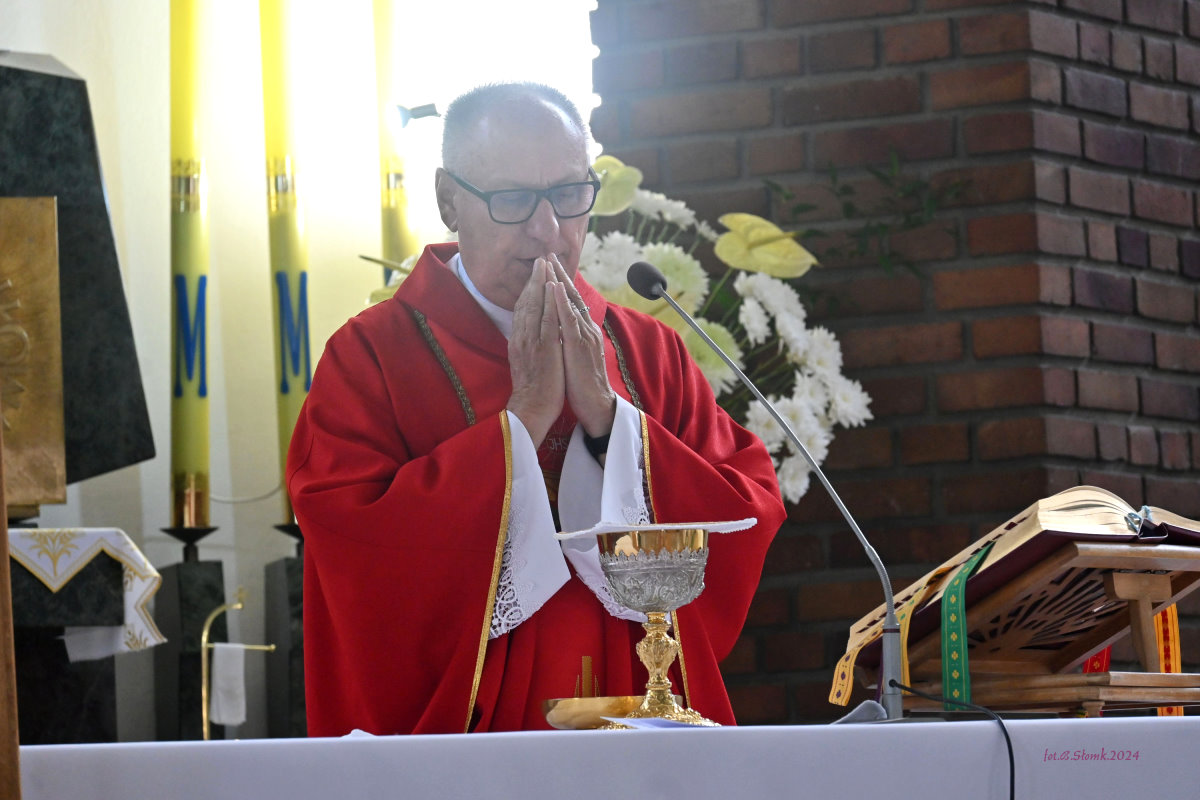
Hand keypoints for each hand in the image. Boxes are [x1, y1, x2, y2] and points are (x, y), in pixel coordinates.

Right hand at [506, 259, 564, 446]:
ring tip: (545, 264)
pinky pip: (546, 320)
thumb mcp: (526, 361)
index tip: (536, 272)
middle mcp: (523, 337)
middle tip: (540, 259)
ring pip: (535, 306)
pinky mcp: (544, 349)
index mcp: (519, 340)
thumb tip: (530, 332)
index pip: (523, 308)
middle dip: (534, 279)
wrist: (531, 408)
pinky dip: (548, 302)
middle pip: (527, 302)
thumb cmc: (533, 389)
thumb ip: (528, 344)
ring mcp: (532, 342)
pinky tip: (551, 288)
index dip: (529, 288)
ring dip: (540, 283)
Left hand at [548, 255, 615, 438]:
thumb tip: (561, 327)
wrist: (596, 404)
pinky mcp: (579, 346)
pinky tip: (554, 288)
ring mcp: (583, 336)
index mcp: (582, 331)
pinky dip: (561, 302)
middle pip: (571, 296)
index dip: (560, 284)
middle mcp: (585, 329)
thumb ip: (570, 338)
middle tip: (548, 255)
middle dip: (559, 275)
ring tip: (550, 263)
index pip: (570, 302)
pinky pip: (568, 320)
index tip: (550, 267)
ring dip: (559, 281)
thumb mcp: (575, 355)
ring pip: (570, 303)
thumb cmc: (582, 383)